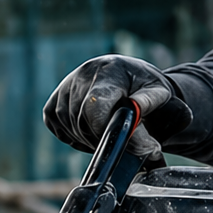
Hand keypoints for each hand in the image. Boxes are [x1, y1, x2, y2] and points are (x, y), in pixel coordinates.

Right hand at [43, 56, 192, 163]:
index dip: (104, 130)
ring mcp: (65, 88)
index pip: (94, 106)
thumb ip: (148, 112)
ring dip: (89, 139)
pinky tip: (92, 131)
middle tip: (121, 141)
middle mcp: (81, 75)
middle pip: (81, 121)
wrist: (130, 76)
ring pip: (70, 126)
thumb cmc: (146, 87)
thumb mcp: (157, 93)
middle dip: (101, 138)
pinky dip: (74, 136)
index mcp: (108, 71)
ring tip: (110, 134)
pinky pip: (57, 126)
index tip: (122, 141)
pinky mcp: (54, 101)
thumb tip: (143, 142)